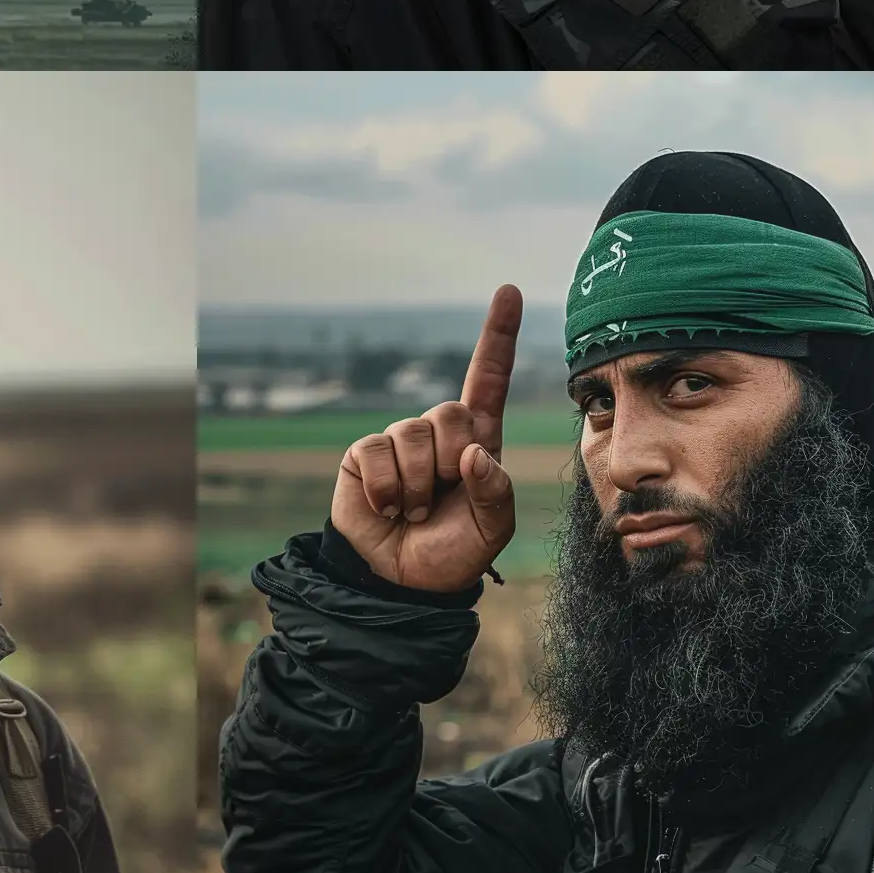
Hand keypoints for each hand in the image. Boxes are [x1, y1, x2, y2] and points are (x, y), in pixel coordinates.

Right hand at [330, 286, 520, 592]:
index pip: (489, 378)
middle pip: (450, 413)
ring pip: (413, 437)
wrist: (402, 582)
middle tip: (442, 500)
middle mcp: (438, 432)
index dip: (499, 334)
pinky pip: (378, 455)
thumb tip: (471, 452)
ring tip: (415, 511)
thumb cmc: (455, 552)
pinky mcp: (364, 452)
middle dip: (450, 463)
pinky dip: (386, 491)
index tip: (509, 290)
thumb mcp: (492, 529)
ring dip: (418, 487)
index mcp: (478, 440)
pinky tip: (388, 509)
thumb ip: (494, 491)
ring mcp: (399, 439)